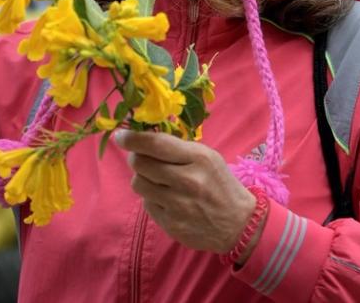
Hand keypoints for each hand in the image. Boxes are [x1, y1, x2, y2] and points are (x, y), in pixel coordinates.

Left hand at [115, 130, 258, 259]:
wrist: (238, 224)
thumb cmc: (221, 184)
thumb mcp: (208, 157)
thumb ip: (178, 148)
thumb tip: (144, 137)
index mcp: (199, 158)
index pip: (156, 144)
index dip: (133, 139)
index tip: (121, 135)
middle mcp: (187, 181)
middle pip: (141, 164)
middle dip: (136, 157)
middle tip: (141, 156)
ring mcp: (178, 205)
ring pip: (138, 183)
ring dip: (142, 178)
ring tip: (156, 178)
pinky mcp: (170, 224)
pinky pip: (147, 203)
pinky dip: (151, 197)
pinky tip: (166, 197)